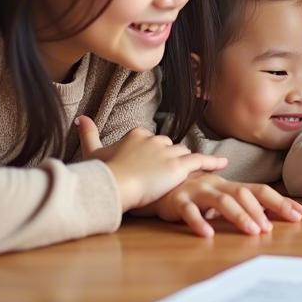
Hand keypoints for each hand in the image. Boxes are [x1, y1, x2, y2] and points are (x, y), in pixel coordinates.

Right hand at [76, 117, 226, 211]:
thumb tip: (80, 117)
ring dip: (190, 163)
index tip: (155, 162)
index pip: (154, 141)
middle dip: (172, 158)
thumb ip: (89, 133)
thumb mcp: (93, 152)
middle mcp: (155, 139)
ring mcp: (168, 152)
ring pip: (184, 154)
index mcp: (138, 134)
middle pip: (170, 147)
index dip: (156, 153)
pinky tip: (222, 164)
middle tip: (174, 171)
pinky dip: (211, 162)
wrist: (112, 184)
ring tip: (198, 170)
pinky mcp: (177, 166)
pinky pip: (199, 161)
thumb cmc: (101, 172)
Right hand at [148, 175, 301, 237]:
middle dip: (265, 209)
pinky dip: (199, 223)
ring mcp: (199, 191)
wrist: (159, 184)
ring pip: (223, 201)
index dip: (282, 202)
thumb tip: (272, 217)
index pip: (262, 191)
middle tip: (279, 226)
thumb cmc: (195, 194)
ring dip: (240, 216)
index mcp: (232, 186)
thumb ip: (243, 206)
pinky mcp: (179, 201)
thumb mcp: (222, 199)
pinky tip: (208, 235)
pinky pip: (190, 212)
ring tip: (254, 232)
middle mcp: (219, 185)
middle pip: (246, 193)